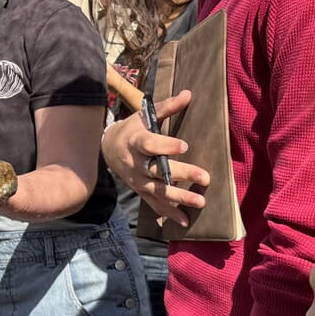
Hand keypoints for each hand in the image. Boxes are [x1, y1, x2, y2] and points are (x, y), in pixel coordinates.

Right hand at [100, 89, 209, 226]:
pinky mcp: (141, 192)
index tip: (185, 146)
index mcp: (136, 142)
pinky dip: (169, 213)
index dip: (166, 145)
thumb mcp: (144, 116)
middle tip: (205, 178)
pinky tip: (185, 221)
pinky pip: (155, 205)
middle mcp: (137, 164)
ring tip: (200, 202)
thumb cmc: (133, 130)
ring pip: (159, 191)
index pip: (150, 144)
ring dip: (180, 198)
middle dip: (182, 174)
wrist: (109, 149)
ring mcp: (138, 181)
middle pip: (159, 170)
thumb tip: (188, 94)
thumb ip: (167, 108)